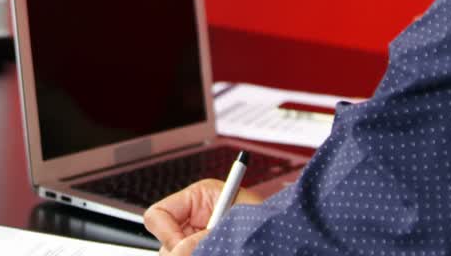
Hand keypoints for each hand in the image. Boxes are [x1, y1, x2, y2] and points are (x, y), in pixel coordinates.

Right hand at [144, 179, 263, 255]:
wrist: (292, 240)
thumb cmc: (272, 224)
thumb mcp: (234, 225)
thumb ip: (204, 238)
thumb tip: (178, 252)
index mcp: (199, 199)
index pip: (158, 215)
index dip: (166, 233)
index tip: (182, 247)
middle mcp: (195, 221)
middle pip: (164, 243)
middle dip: (180, 253)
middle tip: (207, 252)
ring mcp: (199, 242)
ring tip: (221, 251)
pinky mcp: (207, 252)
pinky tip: (221, 254)